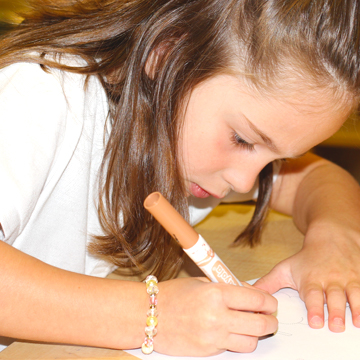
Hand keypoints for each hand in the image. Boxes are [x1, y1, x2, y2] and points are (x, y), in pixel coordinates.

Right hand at [154, 277, 277, 355]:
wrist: (147, 315)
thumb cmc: (173, 294)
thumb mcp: (202, 282)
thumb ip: (229, 288)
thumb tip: (252, 294)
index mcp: (217, 294)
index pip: (257, 300)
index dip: (269, 302)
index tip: (271, 303)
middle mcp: (217, 317)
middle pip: (260, 324)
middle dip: (270, 321)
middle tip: (268, 318)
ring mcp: (213, 338)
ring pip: (250, 342)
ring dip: (254, 334)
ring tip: (248, 326)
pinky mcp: (207, 352)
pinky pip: (231, 349)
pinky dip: (235, 341)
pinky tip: (228, 332)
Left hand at [254, 223, 359, 332]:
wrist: (330, 238)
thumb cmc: (306, 258)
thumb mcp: (285, 268)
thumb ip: (268, 283)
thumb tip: (250, 292)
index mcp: (311, 279)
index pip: (312, 295)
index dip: (313, 309)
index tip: (314, 323)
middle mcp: (330, 279)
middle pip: (333, 296)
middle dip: (334, 312)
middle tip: (335, 327)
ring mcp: (348, 278)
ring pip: (353, 293)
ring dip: (354, 308)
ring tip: (354, 323)